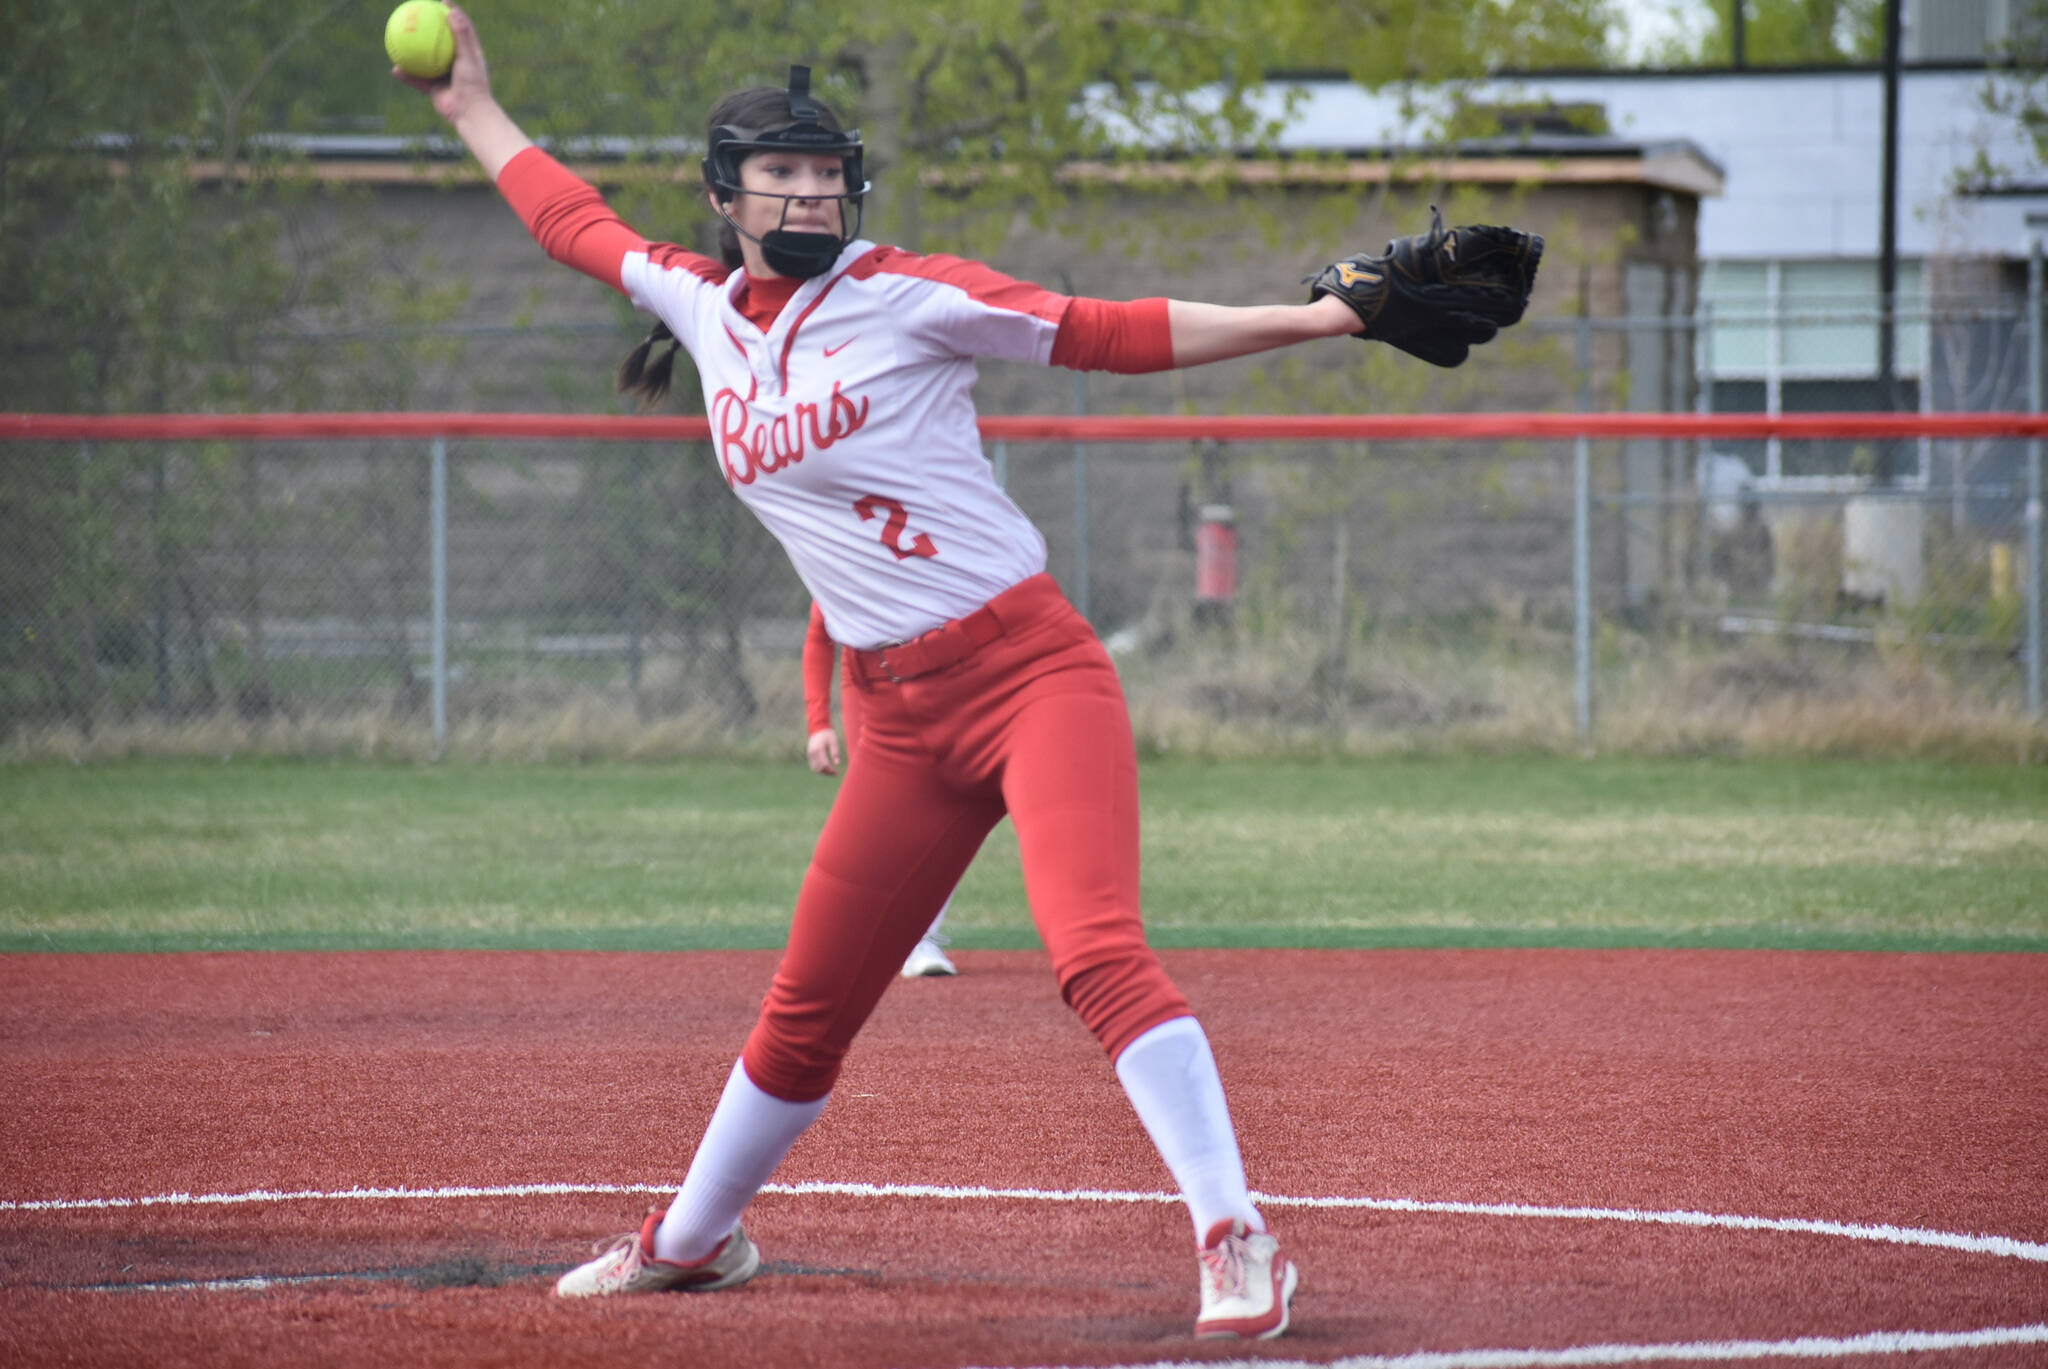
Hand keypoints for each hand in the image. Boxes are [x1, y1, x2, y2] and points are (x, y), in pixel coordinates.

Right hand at [393, 3, 492, 124]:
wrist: (470, 114)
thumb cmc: (473, 85)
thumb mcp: (468, 57)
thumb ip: (461, 35)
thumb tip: (451, 12)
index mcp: (468, 54)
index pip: (461, 28)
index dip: (453, 13)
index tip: (442, 1)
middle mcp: (456, 63)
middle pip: (440, 41)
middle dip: (428, 29)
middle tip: (416, 16)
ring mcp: (444, 76)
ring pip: (424, 61)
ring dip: (412, 53)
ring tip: (398, 41)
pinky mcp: (435, 89)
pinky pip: (417, 80)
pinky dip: (407, 76)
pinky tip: (395, 68)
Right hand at [806, 729, 842, 775]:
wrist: (818, 728)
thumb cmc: (828, 734)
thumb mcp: (834, 741)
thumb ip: (835, 752)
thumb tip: (837, 764)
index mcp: (819, 749)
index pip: (824, 764)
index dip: (831, 770)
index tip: (837, 772)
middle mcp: (812, 753)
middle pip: (819, 768)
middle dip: (827, 772)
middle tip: (835, 773)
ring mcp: (810, 754)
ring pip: (815, 768)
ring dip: (823, 772)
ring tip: (832, 772)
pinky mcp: (809, 755)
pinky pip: (813, 765)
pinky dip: (820, 768)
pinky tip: (827, 768)